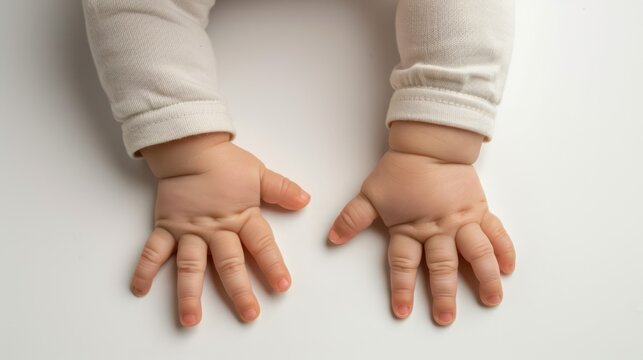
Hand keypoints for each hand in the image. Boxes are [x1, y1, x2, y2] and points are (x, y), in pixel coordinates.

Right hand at [130, 133, 309, 325]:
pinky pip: (153, 251)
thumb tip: (304, 200)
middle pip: (229, 264)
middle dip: (240, 290)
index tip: (282, 286)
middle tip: (249, 314)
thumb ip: (281, 189)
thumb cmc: (225, 162)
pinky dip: (144, 269)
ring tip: (191, 319)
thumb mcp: (259, 174)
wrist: (190, 148)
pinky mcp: (166, 227)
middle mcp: (215, 229)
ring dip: (189, 294)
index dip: (273, 265)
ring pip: (190, 266)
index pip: (261, 245)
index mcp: (241, 217)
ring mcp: (189, 231)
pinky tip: (140, 290)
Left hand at [328, 122, 514, 324]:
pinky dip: (504, 249)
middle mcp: (438, 229)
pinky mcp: (479, 210)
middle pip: (442, 266)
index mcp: (410, 228)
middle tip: (446, 317)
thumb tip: (332, 238)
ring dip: (485, 276)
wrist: (429, 145)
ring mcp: (461, 220)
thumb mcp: (370, 195)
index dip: (402, 288)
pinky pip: (495, 232)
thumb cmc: (400, 170)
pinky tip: (508, 267)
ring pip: (476, 252)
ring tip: (491, 298)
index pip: (404, 264)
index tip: (403, 310)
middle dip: (443, 294)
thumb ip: (353, 219)